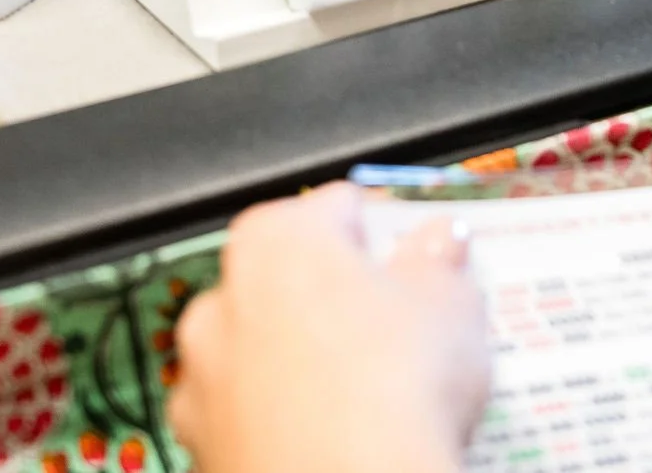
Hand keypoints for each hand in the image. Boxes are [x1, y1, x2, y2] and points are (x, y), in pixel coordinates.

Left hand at [169, 184, 490, 472]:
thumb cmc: (391, 389)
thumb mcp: (450, 305)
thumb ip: (438, 261)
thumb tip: (439, 242)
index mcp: (277, 240)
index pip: (338, 206)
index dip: (385, 227)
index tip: (415, 249)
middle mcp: (222, 300)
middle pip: (290, 278)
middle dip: (338, 295)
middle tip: (401, 321)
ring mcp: (202, 378)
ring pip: (262, 349)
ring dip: (303, 358)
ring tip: (371, 388)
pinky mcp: (201, 445)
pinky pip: (249, 413)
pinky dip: (283, 416)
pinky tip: (336, 430)